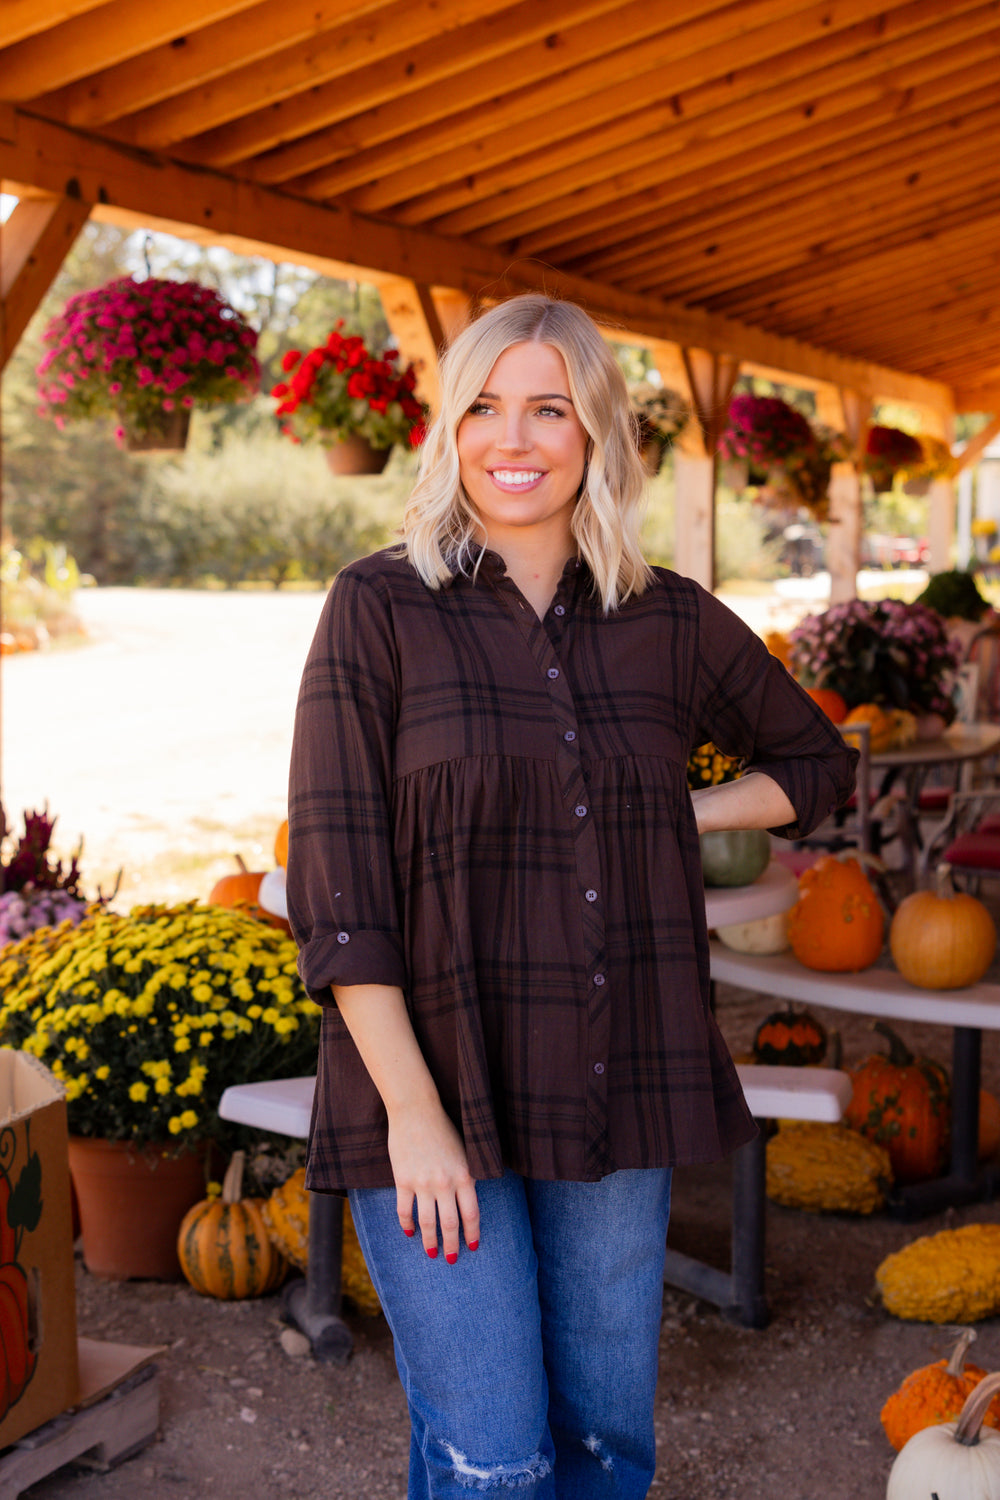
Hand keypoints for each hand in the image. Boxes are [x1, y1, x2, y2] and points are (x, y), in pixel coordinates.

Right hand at [386, 1099, 479, 1262]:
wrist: (416, 1110)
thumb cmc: (443, 1128)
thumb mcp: (465, 1151)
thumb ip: (468, 1175)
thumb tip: (470, 1199)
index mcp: (464, 1175)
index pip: (471, 1214)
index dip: (472, 1233)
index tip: (473, 1246)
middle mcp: (445, 1183)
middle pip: (450, 1223)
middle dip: (452, 1245)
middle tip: (452, 1259)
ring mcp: (422, 1182)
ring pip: (427, 1222)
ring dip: (430, 1241)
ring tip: (431, 1252)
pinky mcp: (403, 1180)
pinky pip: (404, 1210)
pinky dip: (406, 1224)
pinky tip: (409, 1232)